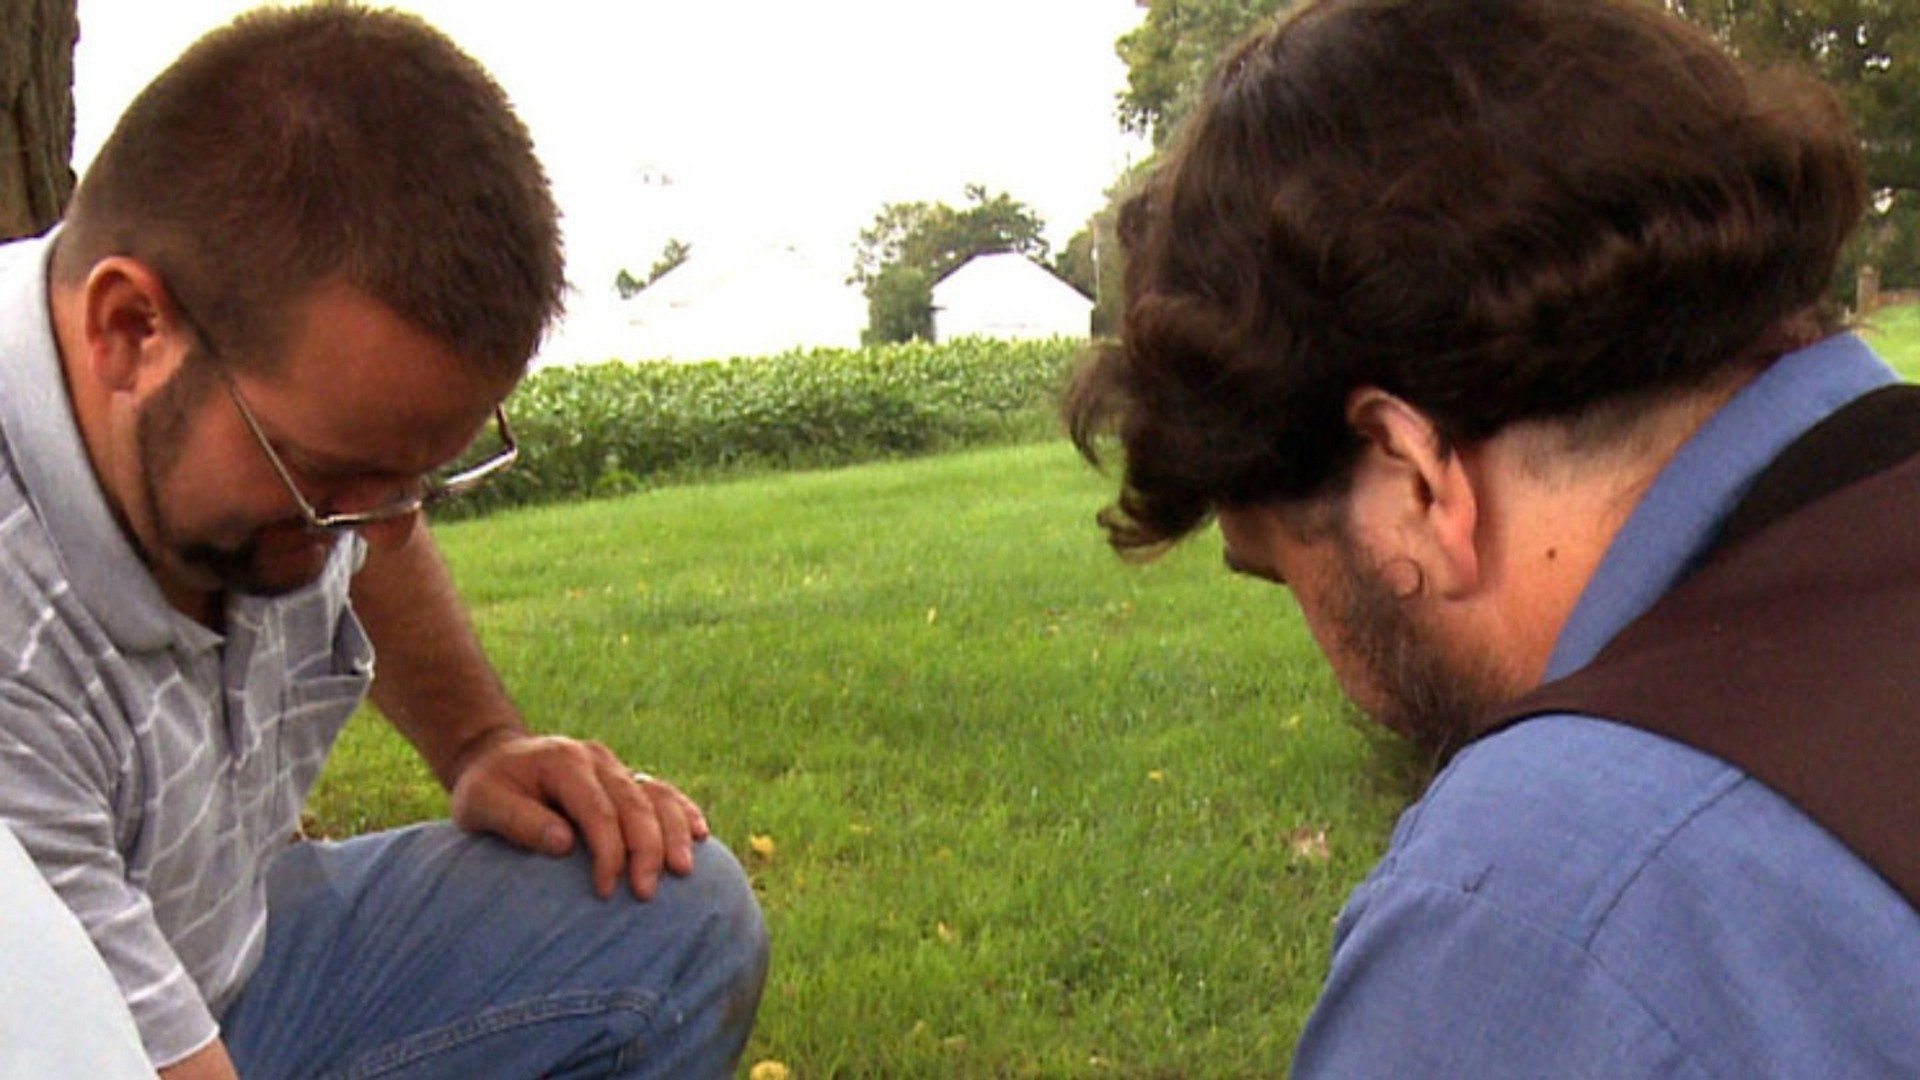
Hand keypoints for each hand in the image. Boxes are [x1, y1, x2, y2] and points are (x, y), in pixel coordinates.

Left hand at [448, 733, 709, 899]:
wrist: (495, 760)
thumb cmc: (486, 790)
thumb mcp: (482, 804)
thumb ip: (520, 821)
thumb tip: (564, 844)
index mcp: (564, 761)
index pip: (599, 809)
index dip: (609, 851)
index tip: (607, 891)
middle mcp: (596, 758)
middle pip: (635, 804)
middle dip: (646, 850)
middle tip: (647, 893)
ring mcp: (614, 765)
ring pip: (657, 795)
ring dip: (673, 833)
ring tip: (683, 870)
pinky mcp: (625, 776)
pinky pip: (662, 791)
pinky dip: (682, 811)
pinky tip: (699, 834)